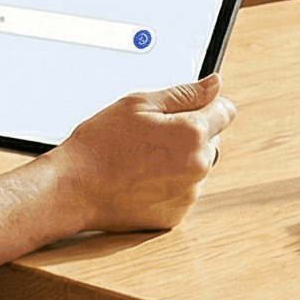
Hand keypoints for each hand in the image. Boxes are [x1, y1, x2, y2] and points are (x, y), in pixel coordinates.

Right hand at [43, 74, 234, 231]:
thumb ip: (185, 93)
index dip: (206, 106)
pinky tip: (141, 179)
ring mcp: (188, 194)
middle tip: (153, 136)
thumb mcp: (140, 103)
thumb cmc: (101, 143)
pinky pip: (183, 192)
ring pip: (197, 168)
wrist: (75, 188)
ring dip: (181, 161)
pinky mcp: (176, 215)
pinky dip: (169, 185)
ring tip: (143, 159)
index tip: (188, 110)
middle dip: (192, 135)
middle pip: (212, 141)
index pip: (225, 111)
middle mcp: (198, 165)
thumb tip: (216, 84)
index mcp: (192, 133)